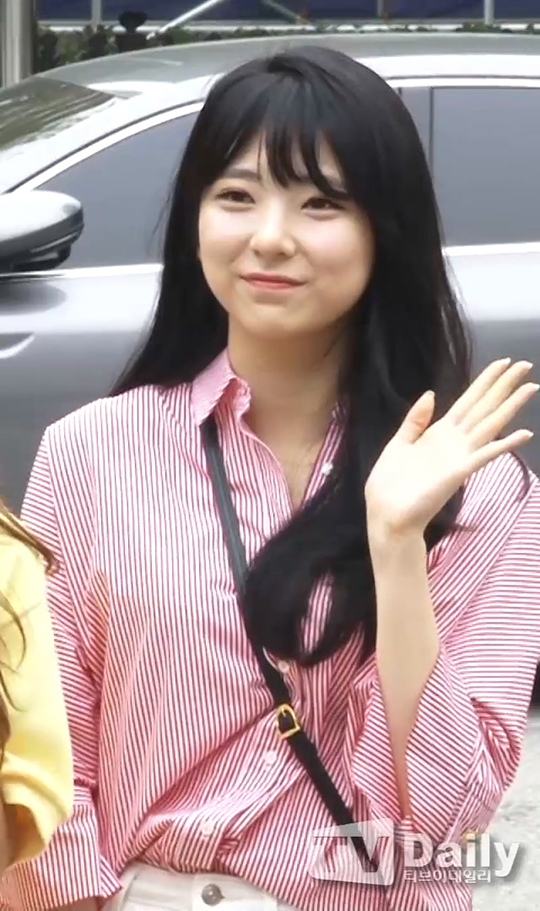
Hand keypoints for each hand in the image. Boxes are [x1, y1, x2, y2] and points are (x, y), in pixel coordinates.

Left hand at [364, 359, 537, 541]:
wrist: (385, 514)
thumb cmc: (389, 484)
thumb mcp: (399, 444)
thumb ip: (415, 420)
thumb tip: (431, 393)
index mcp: (439, 433)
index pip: (468, 401)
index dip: (485, 381)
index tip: (502, 362)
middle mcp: (454, 441)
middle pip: (484, 407)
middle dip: (504, 386)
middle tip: (525, 364)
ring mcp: (459, 456)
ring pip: (490, 425)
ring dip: (510, 407)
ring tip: (531, 387)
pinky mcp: (458, 472)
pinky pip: (484, 455)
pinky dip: (503, 445)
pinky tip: (523, 434)